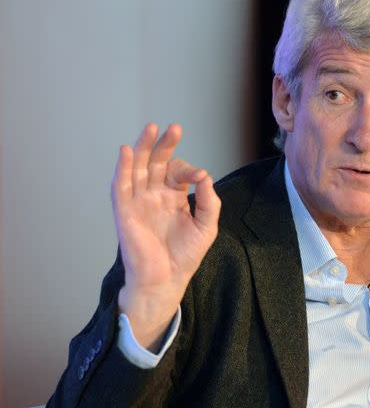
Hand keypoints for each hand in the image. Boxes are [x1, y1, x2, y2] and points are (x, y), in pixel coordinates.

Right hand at [111, 123, 220, 349]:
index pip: (178, 172)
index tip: (199, 177)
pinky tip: (128, 151)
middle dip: (164, 144)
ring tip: (151, 128)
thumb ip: (209, 200)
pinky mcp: (125, 211)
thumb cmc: (185, 255)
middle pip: (156, 162)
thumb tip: (205, 175)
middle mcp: (154, 195)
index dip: (189, 170)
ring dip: (143, 148)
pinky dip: (123, 168)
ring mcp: (139, 201)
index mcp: (173, 197)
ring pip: (138, 168)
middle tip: (174, 128)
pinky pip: (121, 186)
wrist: (167, 279)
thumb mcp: (207, 225)